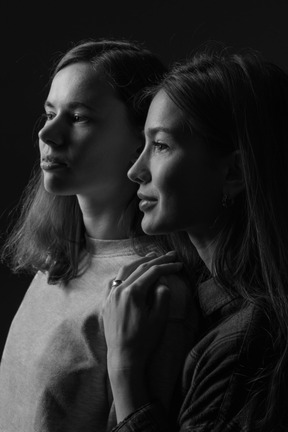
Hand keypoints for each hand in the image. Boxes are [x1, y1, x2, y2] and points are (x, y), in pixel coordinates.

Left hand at [102, 251, 182, 373]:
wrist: (124, 359)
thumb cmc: (144, 341)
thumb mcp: (159, 319)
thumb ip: (162, 296)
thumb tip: (161, 282)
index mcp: (133, 292)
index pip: (152, 272)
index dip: (167, 267)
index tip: (179, 265)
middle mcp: (119, 290)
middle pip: (140, 268)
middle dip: (156, 260)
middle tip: (170, 255)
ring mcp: (110, 295)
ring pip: (125, 271)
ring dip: (139, 262)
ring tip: (151, 257)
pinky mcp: (106, 302)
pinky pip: (114, 281)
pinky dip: (124, 273)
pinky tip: (130, 272)